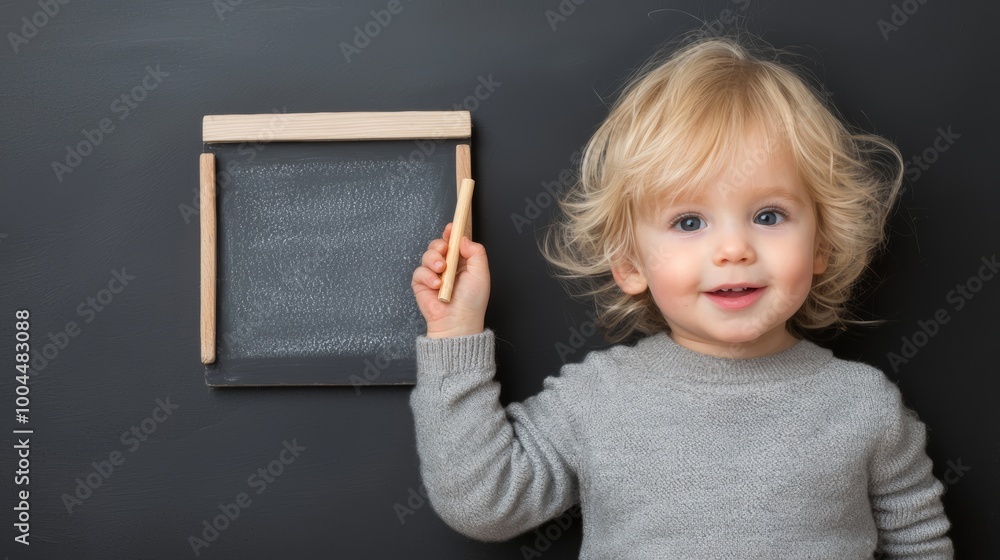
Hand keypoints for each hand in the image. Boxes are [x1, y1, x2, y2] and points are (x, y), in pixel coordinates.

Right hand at [411, 222, 490, 337]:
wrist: (458, 321)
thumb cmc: (472, 301)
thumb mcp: (481, 273)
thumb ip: (475, 252)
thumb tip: (463, 238)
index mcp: (462, 262)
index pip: (454, 242)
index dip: (451, 233)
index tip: (451, 228)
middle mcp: (447, 267)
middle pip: (438, 245)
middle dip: (440, 244)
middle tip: (445, 250)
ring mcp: (433, 275)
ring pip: (427, 255)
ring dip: (433, 260)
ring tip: (441, 270)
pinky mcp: (421, 284)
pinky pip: (419, 272)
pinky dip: (427, 276)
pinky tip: (436, 285)